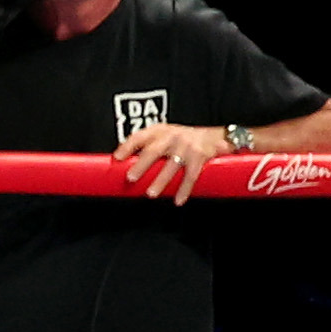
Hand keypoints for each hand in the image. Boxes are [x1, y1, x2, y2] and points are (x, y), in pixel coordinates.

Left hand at [116, 117, 230, 201]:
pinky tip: (178, 200)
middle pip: (153, 151)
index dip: (127, 147)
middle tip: (131, 178)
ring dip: (160, 181)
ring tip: (151, 193)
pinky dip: (184, 190)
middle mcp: (171, 137)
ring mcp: (186, 147)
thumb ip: (147, 147)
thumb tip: (122, 164)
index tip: (117, 158)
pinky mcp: (199, 157)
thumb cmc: (182, 138)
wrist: (213, 135)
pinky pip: (191, 176)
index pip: (139, 137)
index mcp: (159, 131)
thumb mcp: (164, 135)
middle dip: (141, 165)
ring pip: (171, 166)